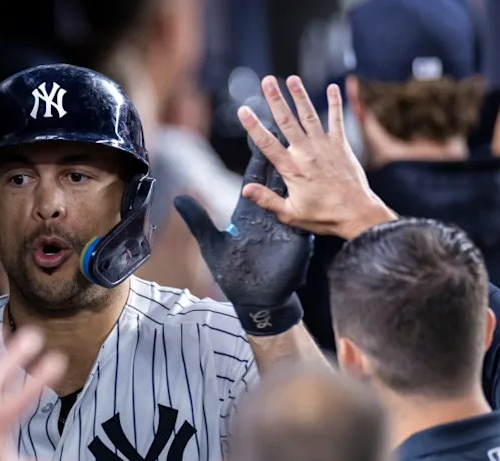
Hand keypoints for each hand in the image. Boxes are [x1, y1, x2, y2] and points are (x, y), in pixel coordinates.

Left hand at [175, 144, 312, 335]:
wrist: (256, 299)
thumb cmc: (234, 274)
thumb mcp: (212, 244)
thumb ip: (198, 220)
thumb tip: (177, 198)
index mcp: (249, 211)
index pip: (255, 175)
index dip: (258, 152)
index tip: (260, 127)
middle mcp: (269, 211)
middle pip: (278, 175)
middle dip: (283, 150)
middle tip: (289, 122)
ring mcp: (287, 222)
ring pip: (296, 189)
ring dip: (302, 166)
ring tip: (310, 140)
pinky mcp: (300, 235)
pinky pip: (308, 211)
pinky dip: (314, 195)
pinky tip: (322, 176)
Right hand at [237, 75, 396, 239]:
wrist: (357, 213)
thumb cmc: (323, 216)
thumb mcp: (290, 214)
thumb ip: (267, 200)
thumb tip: (245, 190)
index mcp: (292, 169)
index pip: (267, 143)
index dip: (254, 126)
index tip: (243, 110)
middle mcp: (306, 153)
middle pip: (287, 121)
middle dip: (275, 99)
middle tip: (266, 80)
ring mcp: (325, 147)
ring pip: (309, 115)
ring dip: (300, 96)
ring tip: (291, 78)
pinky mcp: (341, 146)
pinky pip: (337, 120)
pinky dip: (335, 104)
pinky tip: (333, 88)